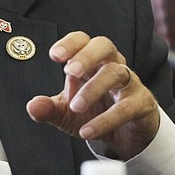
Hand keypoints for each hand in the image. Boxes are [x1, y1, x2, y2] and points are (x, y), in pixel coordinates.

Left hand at [25, 31, 159, 159]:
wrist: (125, 134)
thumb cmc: (95, 112)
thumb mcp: (66, 113)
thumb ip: (48, 108)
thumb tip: (32, 106)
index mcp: (91, 61)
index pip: (83, 40)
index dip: (70, 43)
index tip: (54, 55)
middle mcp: (111, 65)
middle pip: (104, 45)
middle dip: (86, 56)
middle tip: (70, 71)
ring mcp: (129, 83)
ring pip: (116, 73)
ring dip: (93, 88)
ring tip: (76, 106)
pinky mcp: (141, 103)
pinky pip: (127, 106)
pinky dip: (106, 119)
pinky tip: (88, 130)